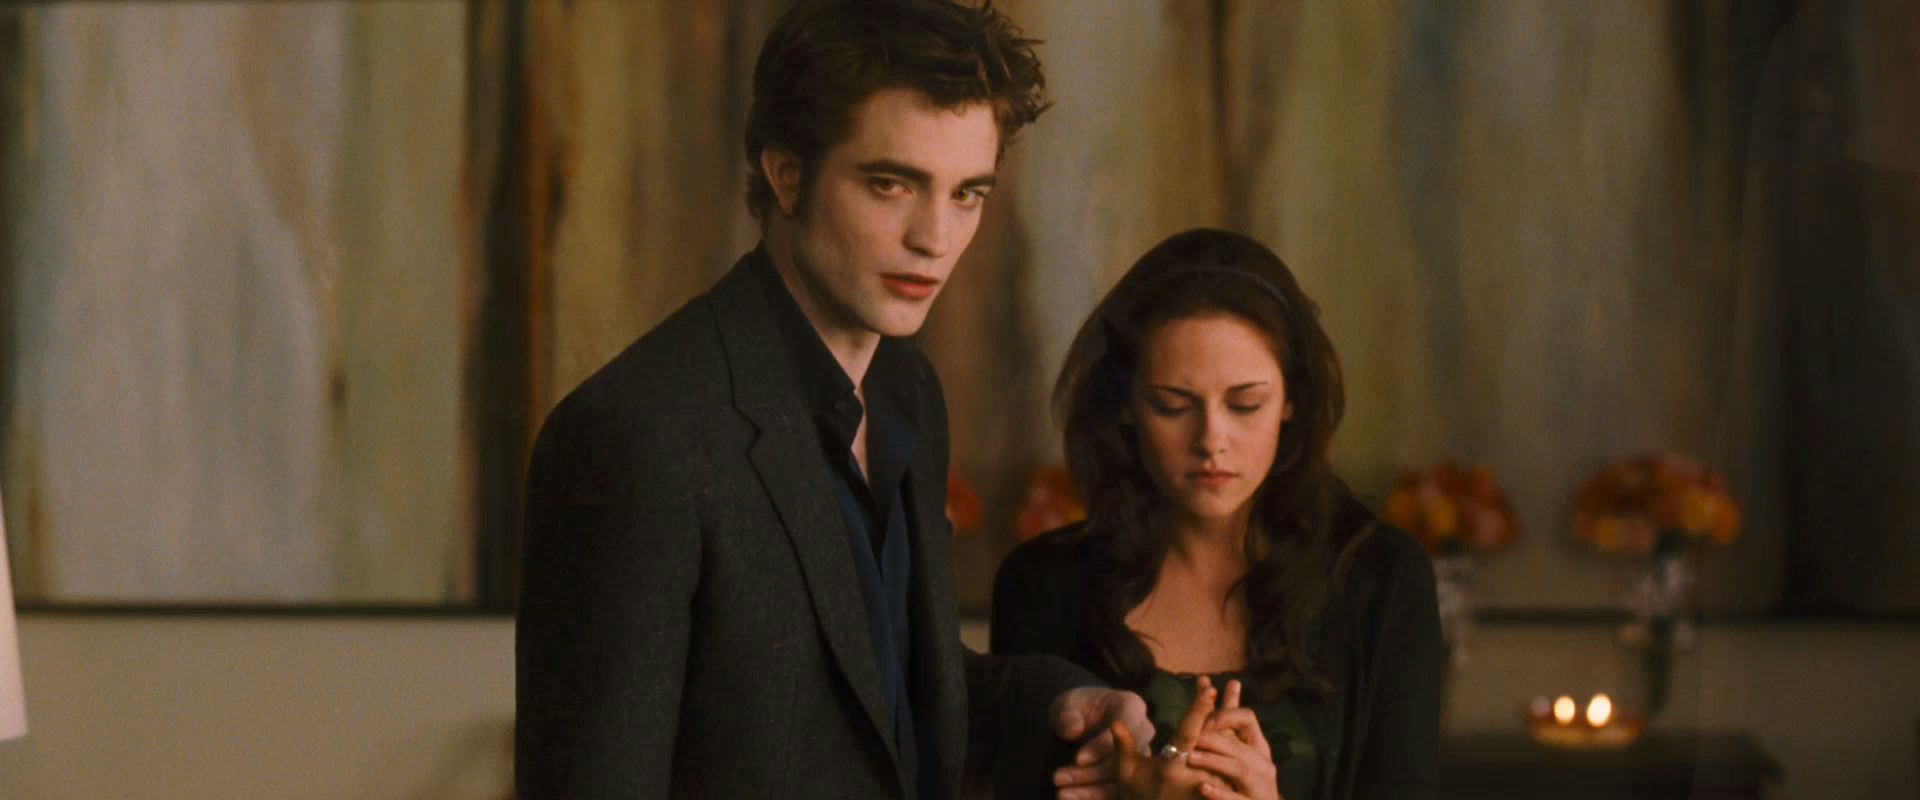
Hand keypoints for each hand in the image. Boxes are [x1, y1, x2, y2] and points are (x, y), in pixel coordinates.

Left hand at [1048, 686, 1151, 799]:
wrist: (1082, 717)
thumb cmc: (1078, 706)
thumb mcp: (1067, 703)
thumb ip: (1068, 714)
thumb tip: (1072, 730)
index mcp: (1131, 706)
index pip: (1124, 728)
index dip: (1102, 747)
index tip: (1078, 759)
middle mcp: (1142, 733)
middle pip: (1126, 758)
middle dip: (1092, 772)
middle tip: (1060, 778)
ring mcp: (1139, 756)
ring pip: (1121, 780)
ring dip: (1092, 791)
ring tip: (1062, 793)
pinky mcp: (1131, 775)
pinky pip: (1116, 790)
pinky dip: (1093, 797)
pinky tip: (1069, 798)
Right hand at [1104, 676, 1229, 799]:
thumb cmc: (1142, 797)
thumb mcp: (1127, 775)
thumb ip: (1123, 748)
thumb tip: (1116, 722)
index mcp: (1172, 769)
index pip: (1188, 735)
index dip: (1199, 712)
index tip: (1210, 691)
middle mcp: (1196, 775)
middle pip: (1215, 735)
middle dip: (1222, 707)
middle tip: (1231, 683)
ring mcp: (1213, 782)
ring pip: (1229, 744)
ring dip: (1231, 717)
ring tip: (1235, 689)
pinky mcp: (1222, 787)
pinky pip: (1233, 756)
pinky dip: (1236, 733)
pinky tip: (1236, 714)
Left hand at [1188, 680, 1281, 799]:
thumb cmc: (1248, 776)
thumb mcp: (1239, 746)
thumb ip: (1228, 718)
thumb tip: (1221, 681)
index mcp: (1257, 745)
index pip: (1247, 718)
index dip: (1225, 715)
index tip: (1204, 717)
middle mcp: (1263, 764)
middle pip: (1239, 744)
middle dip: (1215, 739)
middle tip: (1192, 737)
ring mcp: (1261, 786)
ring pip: (1240, 769)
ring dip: (1215, 761)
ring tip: (1192, 757)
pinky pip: (1238, 799)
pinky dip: (1221, 794)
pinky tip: (1204, 789)